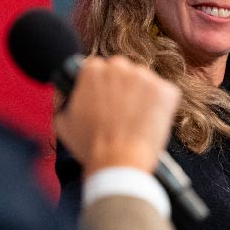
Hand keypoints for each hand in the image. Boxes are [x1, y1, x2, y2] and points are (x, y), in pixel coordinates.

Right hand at [54, 56, 180, 174]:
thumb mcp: (63, 120)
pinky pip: (165, 93)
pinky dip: (161, 106)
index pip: (98, 69)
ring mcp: (144, 77)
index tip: (105, 102)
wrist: (118, 163)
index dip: (102, 87)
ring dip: (142, 96)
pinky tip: (151, 123)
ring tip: (135, 122)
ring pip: (144, 81)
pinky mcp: (165, 90)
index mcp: (92, 70)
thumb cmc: (90, 147)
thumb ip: (65, 98)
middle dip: (122, 88)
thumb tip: (65, 89)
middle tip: (121, 113)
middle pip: (122, 71)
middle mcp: (119, 66)